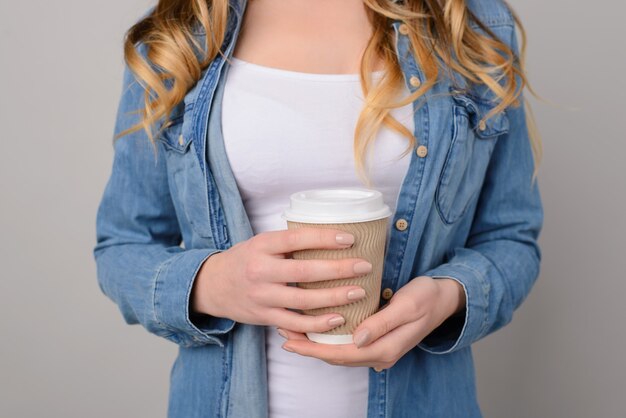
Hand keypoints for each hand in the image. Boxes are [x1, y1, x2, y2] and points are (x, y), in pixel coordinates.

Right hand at [191, 227, 373, 333]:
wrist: (213, 285)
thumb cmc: (246, 259)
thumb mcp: (262, 243)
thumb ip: (289, 242)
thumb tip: (332, 236)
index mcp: (262, 245)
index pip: (296, 239)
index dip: (324, 238)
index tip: (349, 239)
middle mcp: (260, 270)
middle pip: (305, 271)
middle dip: (339, 270)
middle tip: (364, 266)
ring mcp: (262, 296)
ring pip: (303, 300)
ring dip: (334, 298)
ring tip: (359, 292)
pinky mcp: (264, 316)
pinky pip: (294, 323)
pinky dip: (317, 324)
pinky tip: (337, 319)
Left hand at [278, 276, 464, 370]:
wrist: (445, 297)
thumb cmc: (426, 296)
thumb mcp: (407, 306)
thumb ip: (382, 323)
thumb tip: (356, 339)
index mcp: (384, 348)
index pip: (339, 354)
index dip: (312, 348)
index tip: (289, 339)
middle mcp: (379, 354)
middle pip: (335, 356)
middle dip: (308, 347)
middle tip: (282, 332)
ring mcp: (379, 350)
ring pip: (340, 352)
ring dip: (315, 344)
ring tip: (293, 330)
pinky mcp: (378, 340)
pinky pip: (347, 346)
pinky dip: (328, 339)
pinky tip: (317, 328)